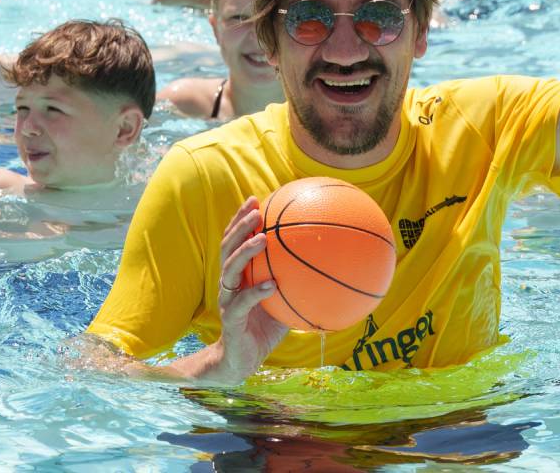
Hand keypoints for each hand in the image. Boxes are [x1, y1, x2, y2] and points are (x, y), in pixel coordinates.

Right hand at [208, 196, 287, 382]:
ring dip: (245, 251)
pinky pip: (242, 303)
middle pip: (228, 247)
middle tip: (255, 209)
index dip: (241, 220)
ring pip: (230, 269)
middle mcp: (230, 283)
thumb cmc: (264, 328)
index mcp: (239, 275)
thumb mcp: (285, 302)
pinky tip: (271, 284)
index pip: (235, 241)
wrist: (242, 361)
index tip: (255, 199)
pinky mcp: (231, 319)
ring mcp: (227, 300)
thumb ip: (299, 284)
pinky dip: (256, 292)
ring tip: (261, 237)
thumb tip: (332, 270)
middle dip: (239, 225)